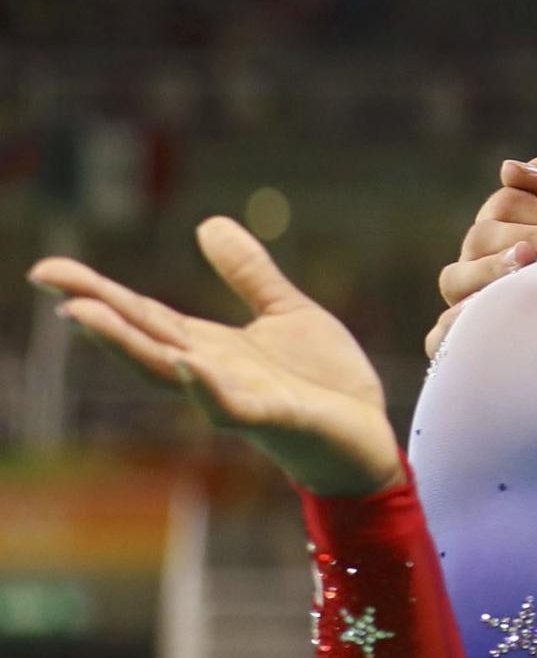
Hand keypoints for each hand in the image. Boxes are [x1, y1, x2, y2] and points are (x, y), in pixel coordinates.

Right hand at [30, 219, 400, 496]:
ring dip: (128, 345)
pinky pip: (233, 407)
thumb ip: (249, 274)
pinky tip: (188, 363)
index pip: (145, 315)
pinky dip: (206, 388)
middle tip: (49, 283)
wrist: (369, 434)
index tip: (47, 269)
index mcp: (210, 346)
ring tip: (86, 314)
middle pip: (145, 339)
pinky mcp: (275, 418)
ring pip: (171, 372)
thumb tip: (207, 223)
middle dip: (97, 314)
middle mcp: (211, 372)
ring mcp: (238, 397)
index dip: (98, 291)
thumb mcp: (287, 312)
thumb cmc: (324, 380)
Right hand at [425, 155, 536, 358]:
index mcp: (503, 223)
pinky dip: (454, 325)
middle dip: (528, 238)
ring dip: (491, 271)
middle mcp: (478, 256)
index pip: (508, 203)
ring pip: (456, 276)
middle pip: (482, 235)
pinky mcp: (462, 336)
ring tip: (527, 268)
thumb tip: (507, 169)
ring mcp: (467, 295)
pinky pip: (442, 332)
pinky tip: (481, 318)